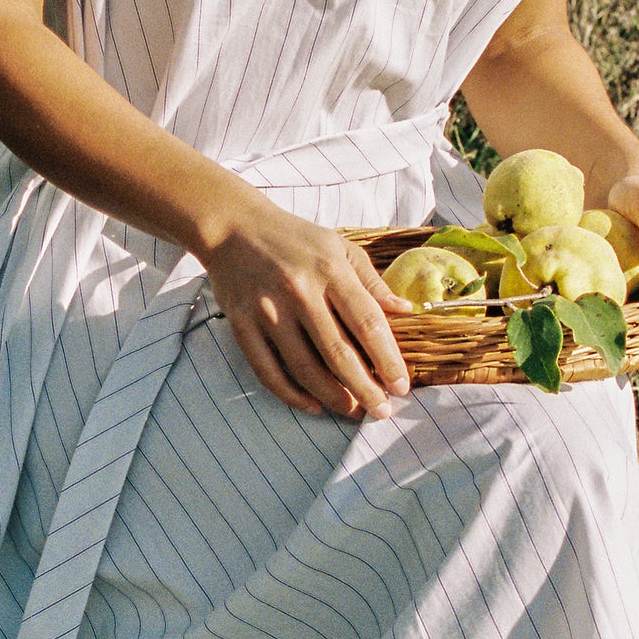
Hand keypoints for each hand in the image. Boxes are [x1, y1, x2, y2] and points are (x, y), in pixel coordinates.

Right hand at [196, 191, 412, 418]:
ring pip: (304, 367)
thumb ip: (371, 280)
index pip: (367, 323)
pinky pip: (267, 369)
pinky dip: (290, 394)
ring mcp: (268, 310)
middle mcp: (299, 291)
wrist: (233, 227)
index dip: (388, 359)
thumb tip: (405, 310)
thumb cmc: (294, 238)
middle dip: (365, 388)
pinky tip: (311, 405)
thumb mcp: (339, 246)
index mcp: (330, 270)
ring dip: (332, 396)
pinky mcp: (241, 324)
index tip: (402, 386)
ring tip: (352, 410)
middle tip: (381, 411)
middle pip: (338, 353)